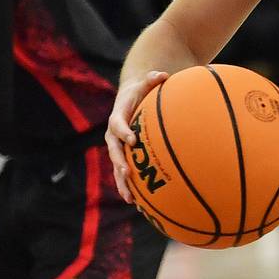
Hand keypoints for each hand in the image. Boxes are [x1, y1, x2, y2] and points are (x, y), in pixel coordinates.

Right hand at [105, 70, 169, 201]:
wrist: (129, 100)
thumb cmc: (141, 91)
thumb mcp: (146, 82)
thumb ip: (153, 79)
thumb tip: (164, 74)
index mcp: (118, 116)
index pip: (117, 124)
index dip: (123, 132)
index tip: (132, 140)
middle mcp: (114, 135)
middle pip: (114, 150)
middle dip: (120, 162)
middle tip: (127, 172)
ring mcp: (117, 148)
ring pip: (117, 167)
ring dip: (122, 183)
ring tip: (130, 199)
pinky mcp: (123, 156)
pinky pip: (125, 174)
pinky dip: (131, 187)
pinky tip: (140, 204)